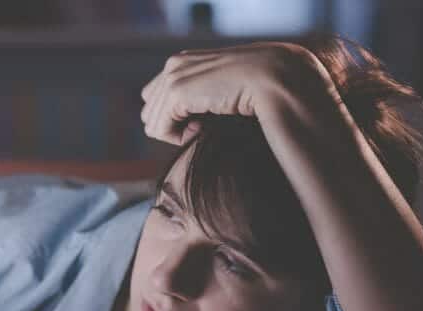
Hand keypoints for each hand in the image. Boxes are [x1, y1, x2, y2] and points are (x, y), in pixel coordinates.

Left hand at [140, 42, 315, 144]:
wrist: (272, 79)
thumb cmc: (252, 92)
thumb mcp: (219, 94)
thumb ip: (198, 101)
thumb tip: (184, 126)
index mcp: (181, 62)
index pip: (155, 100)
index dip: (174, 118)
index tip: (202, 120)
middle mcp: (173, 65)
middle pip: (150, 113)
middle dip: (173, 126)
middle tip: (204, 125)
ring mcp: (173, 76)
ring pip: (152, 123)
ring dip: (177, 133)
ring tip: (205, 125)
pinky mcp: (176, 91)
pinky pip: (159, 129)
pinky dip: (178, 137)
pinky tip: (203, 127)